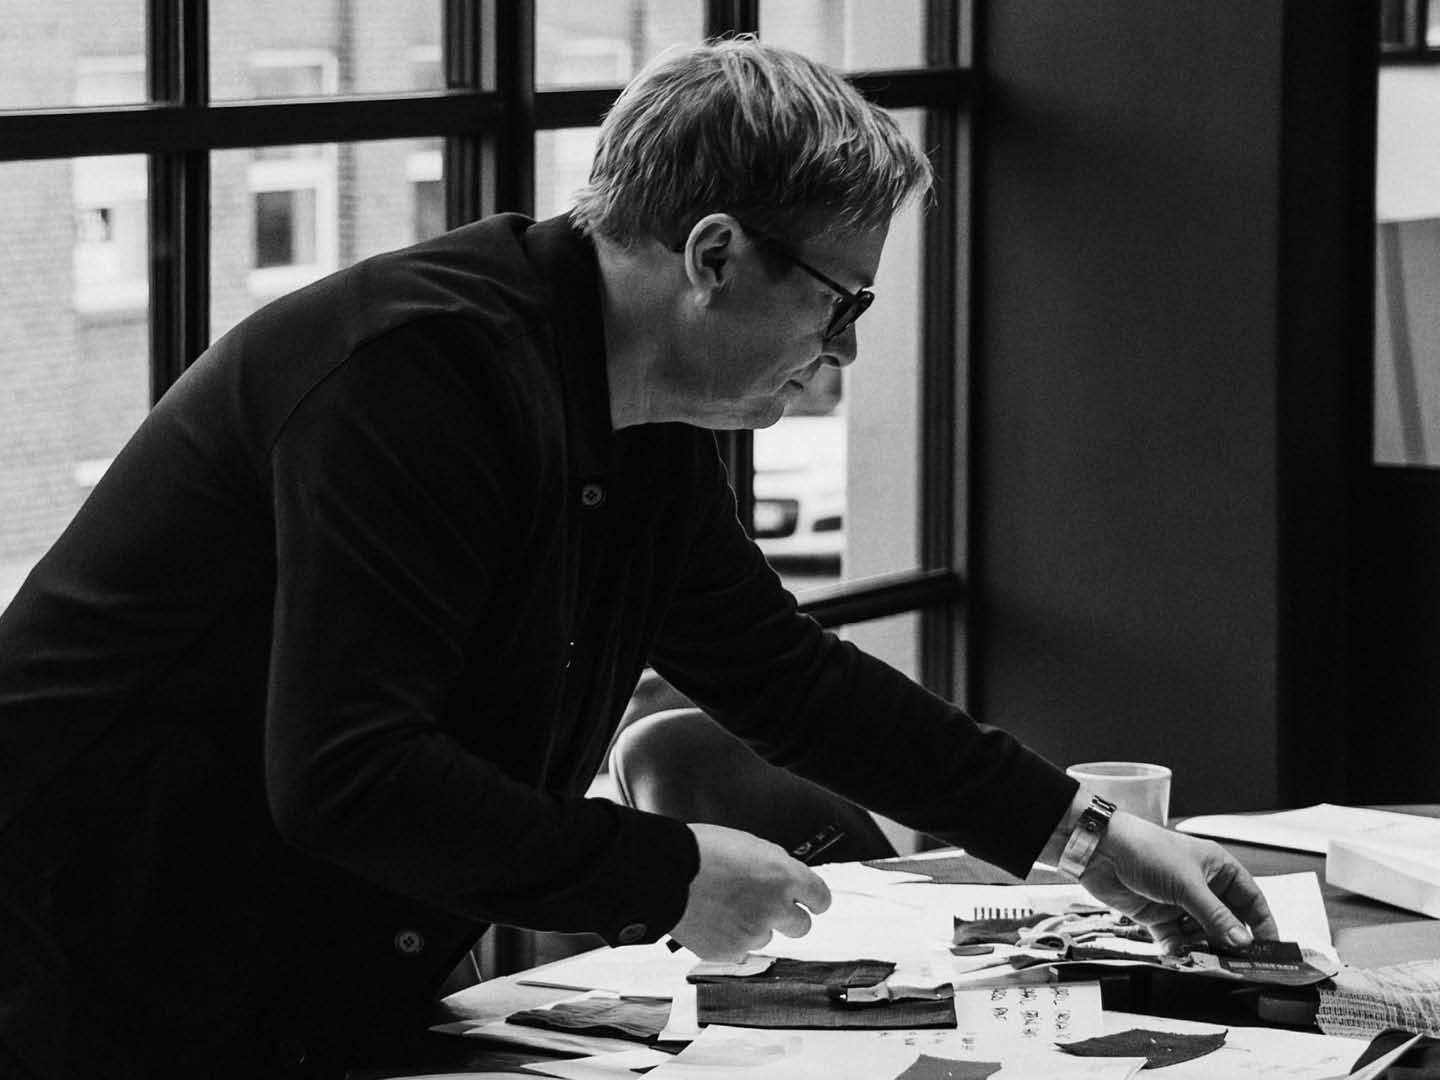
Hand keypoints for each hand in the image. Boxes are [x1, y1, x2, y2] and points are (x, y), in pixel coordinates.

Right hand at [669, 823, 832, 960]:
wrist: (666, 872)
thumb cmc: (701, 851)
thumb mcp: (750, 846)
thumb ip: (775, 868)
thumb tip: (783, 880)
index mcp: (784, 876)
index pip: (820, 898)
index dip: (814, 900)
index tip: (810, 902)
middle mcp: (774, 908)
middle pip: (801, 926)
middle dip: (788, 918)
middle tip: (768, 907)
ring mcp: (753, 933)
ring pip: (766, 937)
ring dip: (753, 926)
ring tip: (726, 906)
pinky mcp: (730, 951)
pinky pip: (739, 949)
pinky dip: (730, 938)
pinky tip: (713, 920)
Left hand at [1078, 811, 1279, 954]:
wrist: (1100, 851)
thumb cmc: (1146, 850)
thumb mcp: (1187, 884)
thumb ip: (1216, 916)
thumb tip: (1243, 942)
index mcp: (1217, 868)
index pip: (1250, 899)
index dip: (1262, 924)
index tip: (1271, 950)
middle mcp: (1201, 886)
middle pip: (1227, 921)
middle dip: (1232, 943)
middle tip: (1240, 966)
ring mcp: (1179, 903)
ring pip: (1202, 935)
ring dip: (1205, 950)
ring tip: (1209, 965)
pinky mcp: (1158, 917)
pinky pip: (1177, 940)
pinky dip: (1180, 951)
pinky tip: (1180, 958)